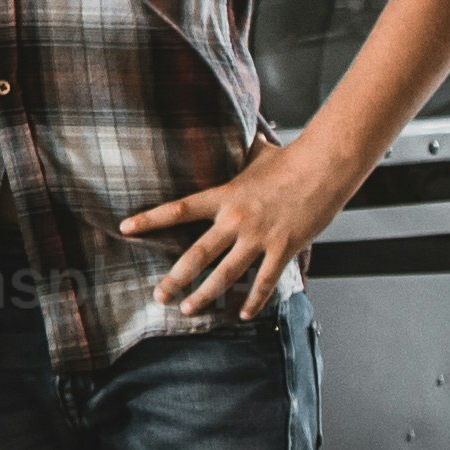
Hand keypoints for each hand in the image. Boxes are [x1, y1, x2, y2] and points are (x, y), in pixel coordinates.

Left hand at [123, 139, 345, 321]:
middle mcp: (236, 219)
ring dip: (206, 295)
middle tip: (158, 296)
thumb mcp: (257, 155)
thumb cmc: (290, 159)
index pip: (179, 209)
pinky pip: (265, 282)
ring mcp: (259, 237)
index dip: (150, 219)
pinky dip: (254, 300)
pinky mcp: (283, 248)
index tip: (125, 229)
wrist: (323, 167)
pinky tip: (243, 314)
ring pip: (226, 274)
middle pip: (198, 254)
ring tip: (189, 310)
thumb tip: (238, 135)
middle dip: (176, 278)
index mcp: (224, 196)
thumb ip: (241, 154)